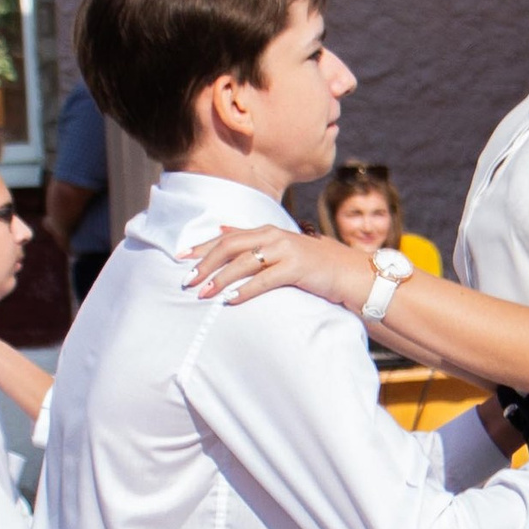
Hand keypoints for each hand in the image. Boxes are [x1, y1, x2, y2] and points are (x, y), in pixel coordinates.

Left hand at [185, 223, 370, 311]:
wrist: (348, 272)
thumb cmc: (311, 263)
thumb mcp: (279, 246)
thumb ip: (251, 238)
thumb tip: (221, 228)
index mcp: (266, 231)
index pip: (226, 236)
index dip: (202, 246)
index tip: (180, 258)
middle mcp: (273, 236)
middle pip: (230, 246)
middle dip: (206, 263)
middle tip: (188, 280)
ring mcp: (285, 250)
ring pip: (244, 262)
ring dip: (220, 278)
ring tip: (204, 293)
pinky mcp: (297, 267)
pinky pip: (265, 279)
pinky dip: (245, 290)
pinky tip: (231, 300)